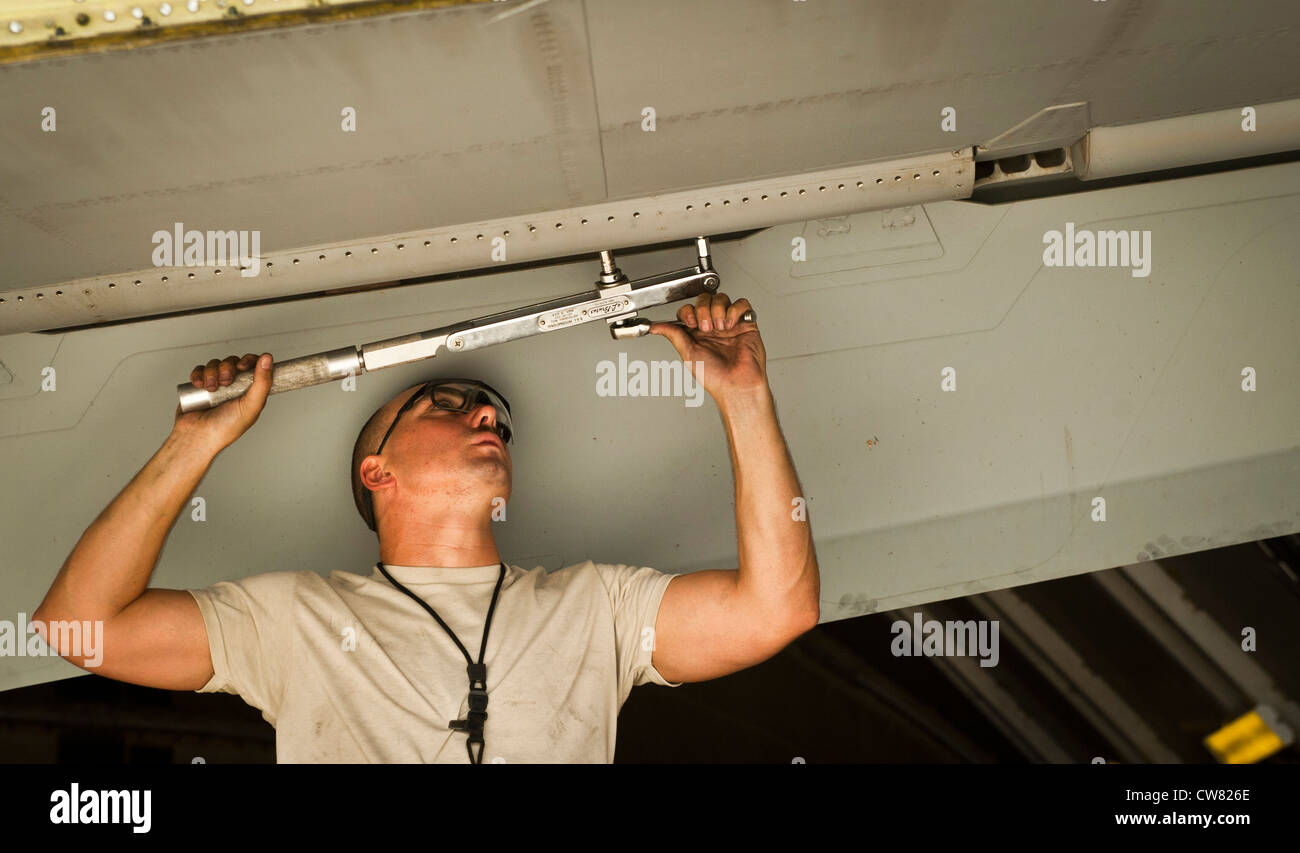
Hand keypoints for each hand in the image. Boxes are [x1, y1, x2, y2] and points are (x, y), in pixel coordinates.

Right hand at [173, 353, 273, 450]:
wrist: (198, 436)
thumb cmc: (227, 427)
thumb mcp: (251, 405)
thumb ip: (263, 382)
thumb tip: (268, 358)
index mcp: (250, 391)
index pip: (254, 366)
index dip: (249, 361)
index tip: (243, 367)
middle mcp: (235, 386)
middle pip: (233, 362)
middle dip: (227, 368)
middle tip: (225, 382)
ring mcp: (217, 385)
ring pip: (215, 364)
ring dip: (212, 373)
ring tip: (211, 388)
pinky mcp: (201, 385)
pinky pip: (200, 370)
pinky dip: (199, 374)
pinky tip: (200, 385)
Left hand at [648, 293, 766, 401]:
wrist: (737, 383)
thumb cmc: (715, 376)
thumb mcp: (688, 354)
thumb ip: (673, 335)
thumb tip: (654, 327)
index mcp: (697, 333)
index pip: (689, 308)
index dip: (688, 311)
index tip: (690, 323)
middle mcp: (713, 326)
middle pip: (705, 299)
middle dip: (703, 310)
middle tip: (707, 328)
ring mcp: (729, 323)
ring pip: (721, 298)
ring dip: (718, 310)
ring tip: (720, 328)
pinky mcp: (746, 323)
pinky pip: (741, 304)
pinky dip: (734, 310)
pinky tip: (731, 325)